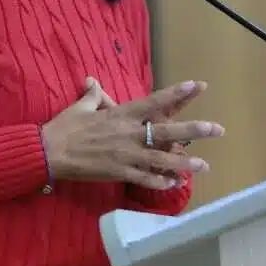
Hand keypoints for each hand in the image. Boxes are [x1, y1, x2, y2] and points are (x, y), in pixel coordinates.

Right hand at [40, 79, 223, 189]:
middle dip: (194, 130)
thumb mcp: (81, 105)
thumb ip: (93, 95)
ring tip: (204, 165)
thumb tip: (93, 82)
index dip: (177, 93)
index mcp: (122, 113)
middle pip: (167, 130)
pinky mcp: (118, 172)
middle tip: (216, 129)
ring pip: (161, 158)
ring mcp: (125, 154)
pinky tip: (174, 184)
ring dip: (184, 162)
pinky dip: (160, 181)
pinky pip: (144, 178)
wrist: (48, 151)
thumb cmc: (64, 126)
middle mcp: (129, 132)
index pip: (155, 101)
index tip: (197, 86)